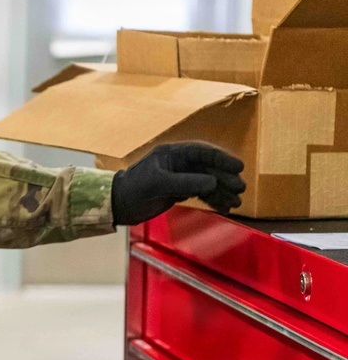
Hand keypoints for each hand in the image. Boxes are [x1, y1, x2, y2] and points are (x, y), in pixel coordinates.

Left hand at [111, 143, 245, 225]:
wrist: (118, 204)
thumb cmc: (133, 189)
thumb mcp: (158, 184)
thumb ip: (185, 183)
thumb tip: (212, 183)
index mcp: (172, 153)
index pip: (202, 152)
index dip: (221, 159)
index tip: (238, 167)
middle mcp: (178, 163)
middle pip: (208, 168)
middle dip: (225, 178)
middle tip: (240, 188)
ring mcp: (179, 177)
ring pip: (207, 182)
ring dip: (222, 191)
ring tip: (236, 202)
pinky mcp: (178, 192)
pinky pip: (201, 193)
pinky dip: (213, 200)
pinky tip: (224, 207)